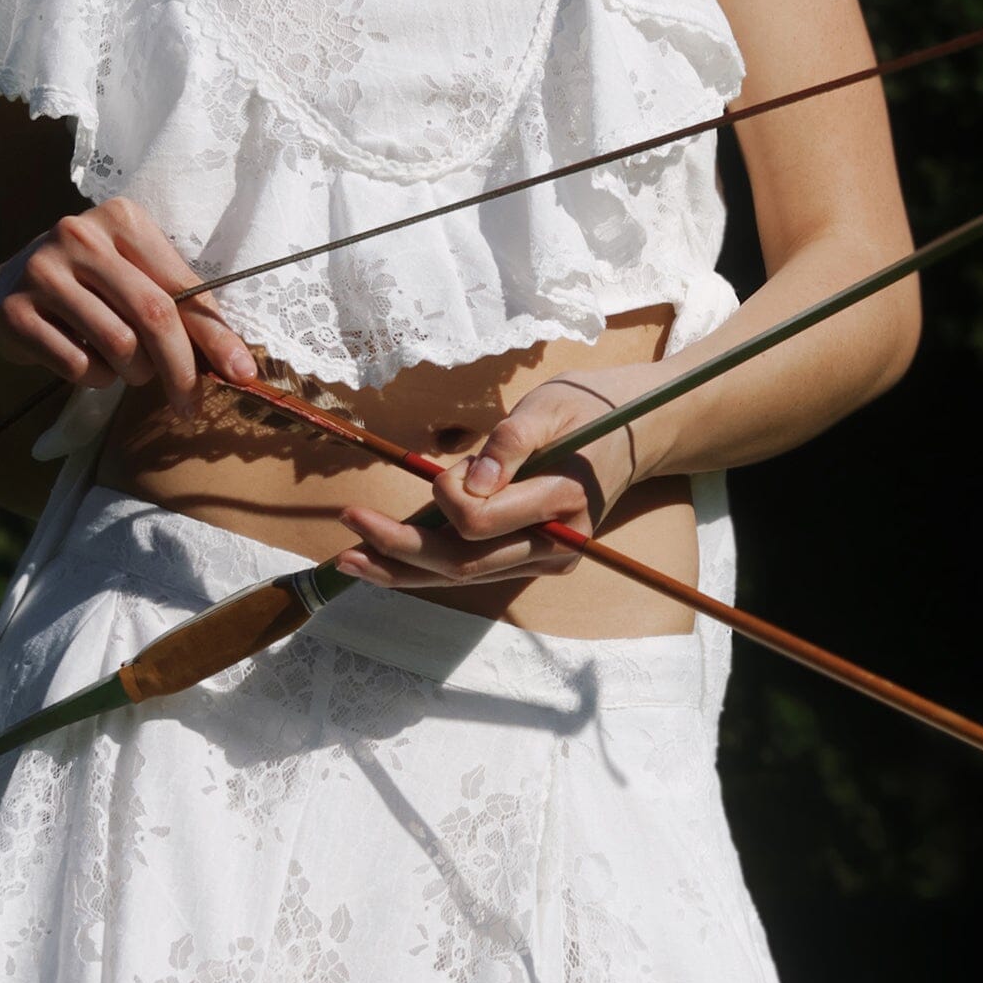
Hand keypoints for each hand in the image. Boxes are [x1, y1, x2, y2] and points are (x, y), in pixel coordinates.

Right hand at [0, 198, 258, 405]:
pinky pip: (77, 364)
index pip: (182, 286)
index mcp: (120, 218)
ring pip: (118, 344)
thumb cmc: (88, 291)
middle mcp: (78, 234)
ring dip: (132, 373)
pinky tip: (85, 363)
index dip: (216, 336)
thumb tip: (238, 365)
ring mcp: (41, 270)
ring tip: (123, 368)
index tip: (242, 375)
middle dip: (180, 370)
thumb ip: (181, 310)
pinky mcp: (13, 311)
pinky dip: (94, 378)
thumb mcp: (135, 282)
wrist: (4, 297)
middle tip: (189, 405)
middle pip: (153, 315)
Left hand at [332, 365, 661, 597]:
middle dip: (401, 548)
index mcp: (565, 504)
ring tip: (348, 559)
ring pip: (461, 576)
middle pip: (463, 562)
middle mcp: (556, 547)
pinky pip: (469, 570)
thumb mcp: (549, 406)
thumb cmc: (587, 410)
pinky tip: (382, 562)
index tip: (440, 469)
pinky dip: (423, 567)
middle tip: (350, 524)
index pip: (482, 522)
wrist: (634, 433)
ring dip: (402, 569)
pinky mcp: (529, 560)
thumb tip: (473, 482)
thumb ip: (512, 442)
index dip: (447, 498)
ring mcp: (544, 560)